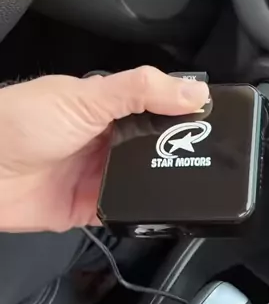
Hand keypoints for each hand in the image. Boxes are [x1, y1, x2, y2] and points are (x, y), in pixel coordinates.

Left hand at [0, 67, 208, 232]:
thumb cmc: (18, 121)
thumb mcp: (86, 96)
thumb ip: (140, 89)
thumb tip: (193, 89)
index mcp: (106, 105)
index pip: (157, 105)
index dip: (184, 112)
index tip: (215, 119)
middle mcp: (104, 139)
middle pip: (155, 146)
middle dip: (178, 151)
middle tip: (210, 157)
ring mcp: (96, 174)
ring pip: (144, 181)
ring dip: (161, 183)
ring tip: (193, 185)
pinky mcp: (86, 207)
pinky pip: (123, 213)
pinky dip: (139, 214)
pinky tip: (157, 211)